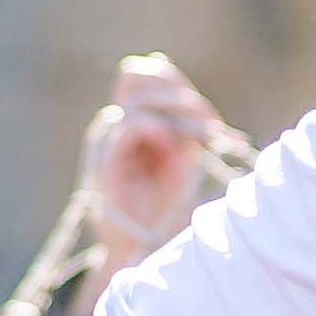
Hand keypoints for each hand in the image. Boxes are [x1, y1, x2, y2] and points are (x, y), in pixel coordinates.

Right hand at [77, 54, 231, 273]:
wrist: (136, 242)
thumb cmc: (159, 202)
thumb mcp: (181, 157)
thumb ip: (184, 128)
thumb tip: (193, 103)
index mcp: (132, 117)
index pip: (149, 73)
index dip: (178, 84)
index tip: (209, 118)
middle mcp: (116, 121)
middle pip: (137, 72)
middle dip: (178, 91)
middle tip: (207, 121)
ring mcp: (108, 137)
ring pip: (134, 92)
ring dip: (173, 107)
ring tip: (196, 134)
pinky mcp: (106, 159)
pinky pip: (131, 125)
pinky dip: (158, 130)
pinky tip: (175, 149)